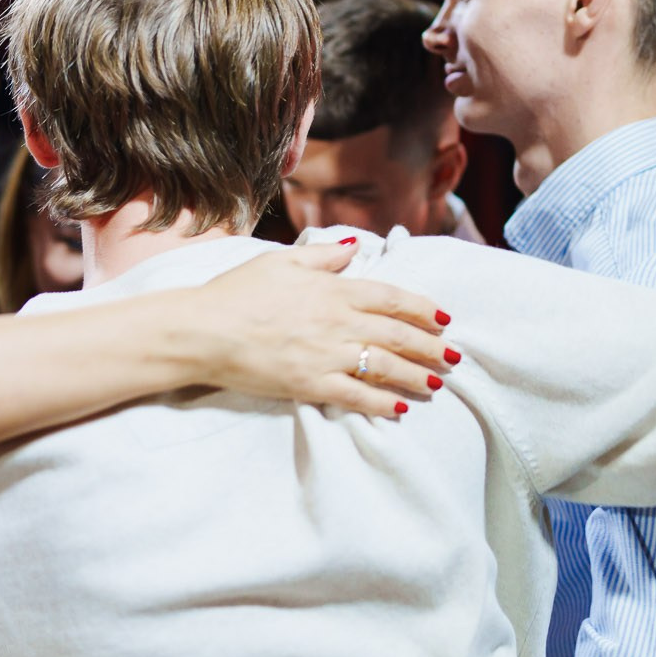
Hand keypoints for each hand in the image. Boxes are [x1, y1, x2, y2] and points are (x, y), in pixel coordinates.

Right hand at [188, 242, 454, 418]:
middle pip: (397, 335)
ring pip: (385, 367)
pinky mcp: (310, 385)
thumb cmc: (236, 292)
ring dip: (416, 376)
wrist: (203, 330)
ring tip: (436, 384)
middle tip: (452, 358)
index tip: (443, 319)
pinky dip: (383, 403)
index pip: (391, 298)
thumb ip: (323, 256)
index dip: (422, 309)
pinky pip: (357, 396)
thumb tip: (355, 248)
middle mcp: (337, 322)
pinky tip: (401, 408)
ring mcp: (326, 355)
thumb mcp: (280, 261)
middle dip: (430, 347)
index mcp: (332, 290)